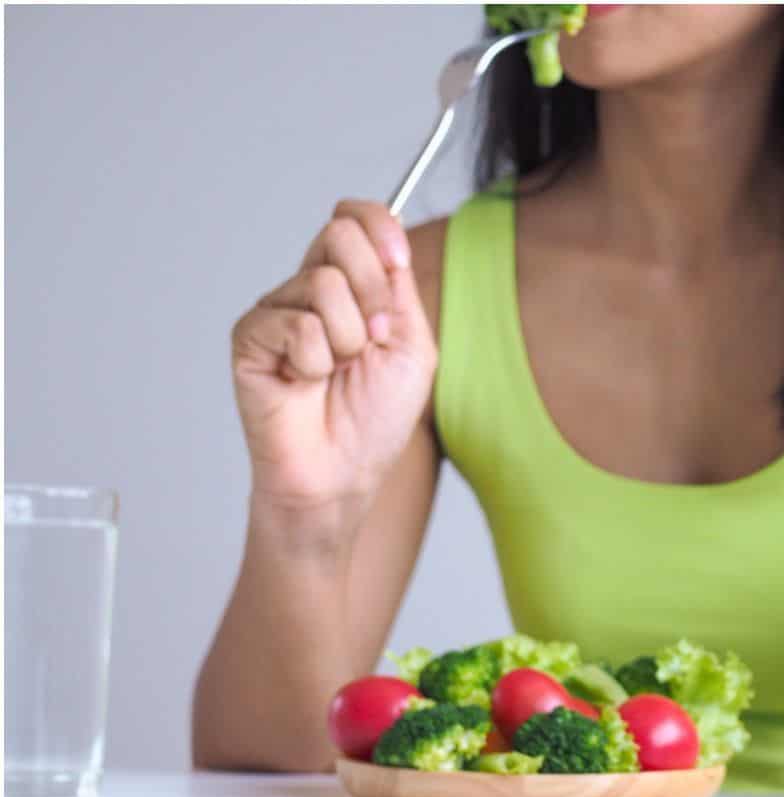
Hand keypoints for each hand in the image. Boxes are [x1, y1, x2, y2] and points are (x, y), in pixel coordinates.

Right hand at [230, 200, 436, 527]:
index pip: (355, 217)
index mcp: (352, 283)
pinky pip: (296, 325)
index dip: (379, 226)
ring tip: (336, 373)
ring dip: (346, 340)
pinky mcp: (250, 337)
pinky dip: (315, 362)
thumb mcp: (412, 345)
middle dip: (372, 292)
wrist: (342, 471)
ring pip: (322, 285)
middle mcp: (310, 288)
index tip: (399, 261)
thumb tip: (386, 236)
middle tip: (369, 341)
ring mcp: (278, 310)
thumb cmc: (376, 417)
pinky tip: (306, 383)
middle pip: (339, 235)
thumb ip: (398, 288)